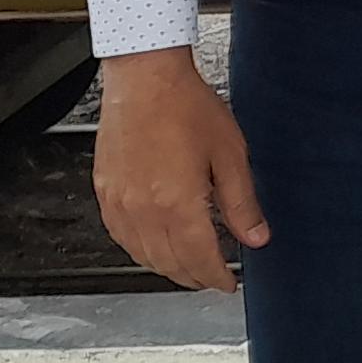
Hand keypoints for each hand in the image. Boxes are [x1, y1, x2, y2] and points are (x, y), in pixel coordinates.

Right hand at [94, 47, 268, 292]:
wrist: (145, 78)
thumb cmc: (186, 107)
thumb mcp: (230, 154)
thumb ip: (241, 203)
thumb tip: (256, 237)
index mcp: (178, 204)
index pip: (200, 259)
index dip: (216, 277)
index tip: (228, 284)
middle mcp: (143, 210)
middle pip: (169, 264)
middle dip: (194, 277)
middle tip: (211, 279)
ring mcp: (119, 203)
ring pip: (143, 255)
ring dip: (167, 268)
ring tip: (188, 268)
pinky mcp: (105, 192)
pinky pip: (121, 237)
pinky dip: (140, 250)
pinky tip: (153, 246)